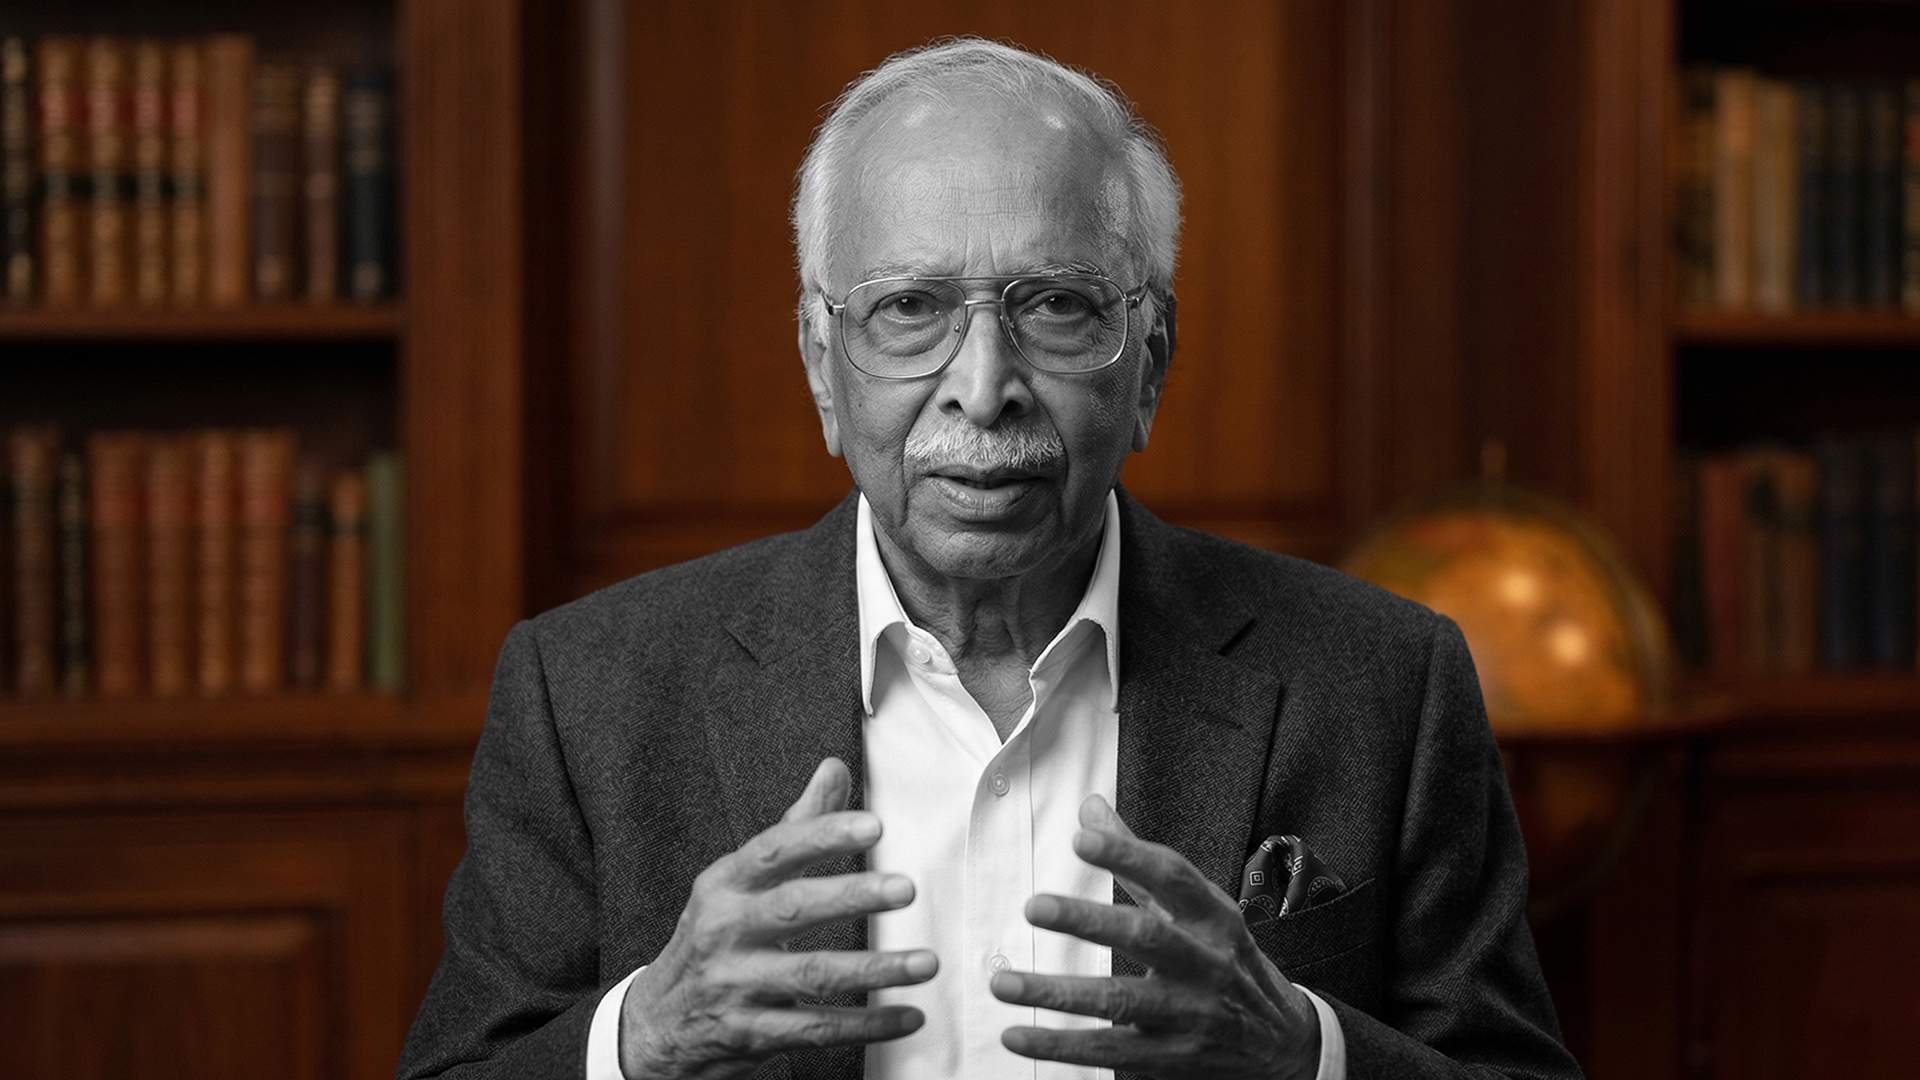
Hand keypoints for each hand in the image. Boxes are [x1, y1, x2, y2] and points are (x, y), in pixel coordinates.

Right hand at [618, 757, 937, 1078]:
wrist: (658, 1024)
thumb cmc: (714, 937)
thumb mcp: (737, 881)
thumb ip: (794, 826)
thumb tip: (835, 768)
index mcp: (725, 885)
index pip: (774, 850)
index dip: (823, 836)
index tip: (873, 826)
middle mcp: (725, 931)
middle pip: (792, 909)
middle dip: (852, 897)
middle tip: (905, 888)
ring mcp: (735, 984)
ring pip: (812, 975)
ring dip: (874, 970)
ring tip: (925, 962)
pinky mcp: (749, 1033)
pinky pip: (816, 1030)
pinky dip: (866, 1025)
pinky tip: (907, 1016)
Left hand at [992, 795, 1319, 1079]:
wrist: (1282, 1045)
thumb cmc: (1226, 960)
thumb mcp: (1200, 907)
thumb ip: (1139, 859)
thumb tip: (1089, 807)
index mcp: (1212, 917)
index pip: (1172, 877)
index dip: (1128, 855)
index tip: (1081, 837)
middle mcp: (1205, 963)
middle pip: (1146, 937)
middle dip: (1089, 921)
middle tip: (1034, 906)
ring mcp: (1189, 1015)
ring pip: (1119, 1001)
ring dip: (1056, 992)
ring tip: (1003, 982)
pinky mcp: (1169, 1059)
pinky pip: (1108, 1052)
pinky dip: (1060, 1046)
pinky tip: (1016, 1036)